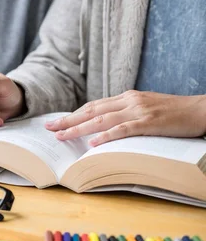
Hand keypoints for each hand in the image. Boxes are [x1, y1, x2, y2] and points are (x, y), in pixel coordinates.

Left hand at [45, 91, 205, 145]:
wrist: (201, 110)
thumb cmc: (174, 113)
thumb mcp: (146, 109)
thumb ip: (126, 114)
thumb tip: (104, 127)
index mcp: (127, 97)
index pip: (93, 105)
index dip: (74, 114)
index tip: (58, 121)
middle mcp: (128, 101)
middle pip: (91, 110)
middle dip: (68, 119)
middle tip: (49, 127)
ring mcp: (138, 110)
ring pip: (101, 119)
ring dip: (78, 128)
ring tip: (61, 135)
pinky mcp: (148, 122)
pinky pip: (122, 129)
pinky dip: (105, 135)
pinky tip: (92, 142)